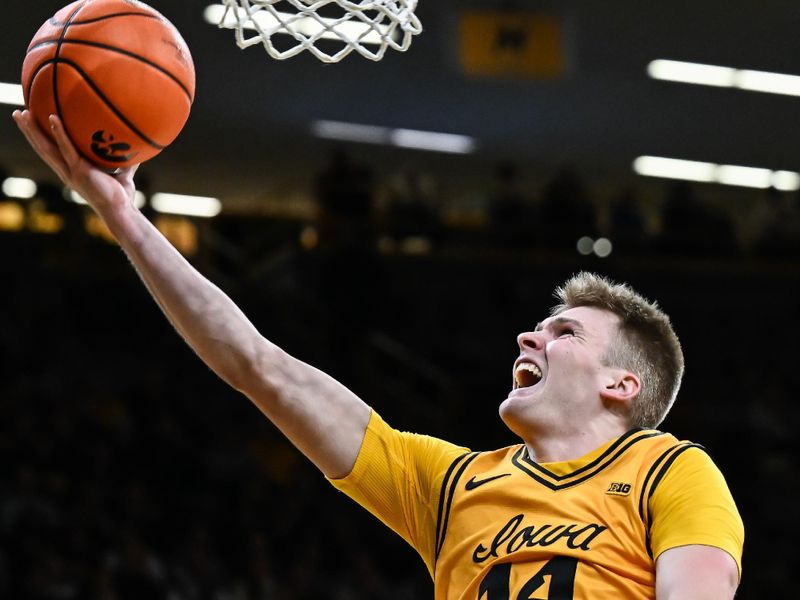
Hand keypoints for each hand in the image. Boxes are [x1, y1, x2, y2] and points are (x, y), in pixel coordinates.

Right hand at [12, 110, 138, 216]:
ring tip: (22, 113)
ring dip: (33, 130)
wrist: (121, 211)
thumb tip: (136, 149)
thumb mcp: (122, 175)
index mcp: (71, 172)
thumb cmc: (121, 197)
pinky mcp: (79, 170)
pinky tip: (51, 117)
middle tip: (18, 114)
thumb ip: (125, 163)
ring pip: (46, 147)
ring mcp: (70, 171)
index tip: (32, 125)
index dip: (40, 139)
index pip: (51, 152)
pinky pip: (66, 148)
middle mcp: (66, 171)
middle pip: (42, 148)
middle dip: (29, 131)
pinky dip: (59, 132)